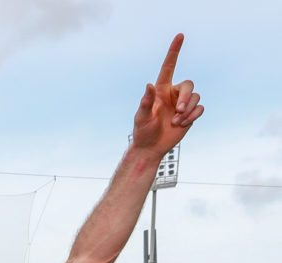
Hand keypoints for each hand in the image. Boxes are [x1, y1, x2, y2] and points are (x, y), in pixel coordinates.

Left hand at [132, 34, 202, 156]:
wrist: (151, 148)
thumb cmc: (143, 132)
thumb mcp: (141, 118)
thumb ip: (146, 102)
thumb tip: (149, 85)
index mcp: (161, 90)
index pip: (169, 66)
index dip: (174, 51)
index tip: (180, 36)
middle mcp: (174, 94)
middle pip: (189, 84)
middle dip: (185, 98)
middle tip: (178, 111)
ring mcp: (183, 103)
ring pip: (195, 97)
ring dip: (187, 111)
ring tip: (176, 122)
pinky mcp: (190, 114)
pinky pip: (200, 108)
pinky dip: (193, 116)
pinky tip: (182, 124)